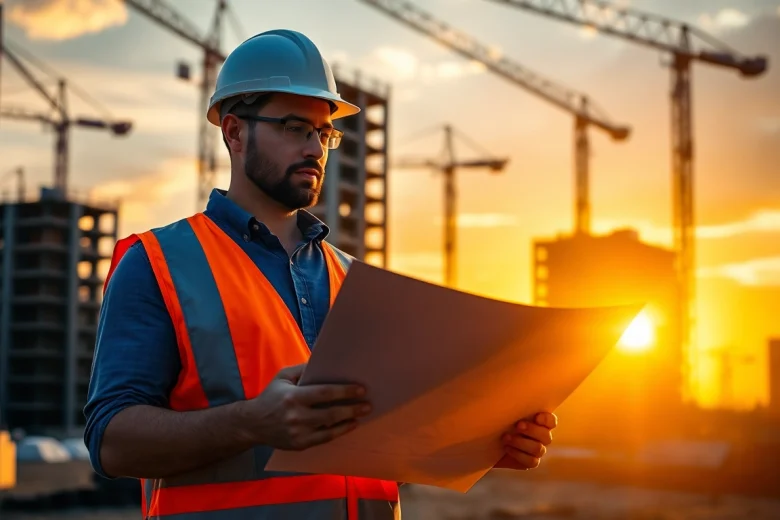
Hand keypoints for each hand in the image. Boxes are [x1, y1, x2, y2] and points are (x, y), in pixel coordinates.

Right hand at [240, 363, 370, 450]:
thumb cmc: (271, 396)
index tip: (361, 389)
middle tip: (368, 404)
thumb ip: (303, 370)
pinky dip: (339, 432)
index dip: (344, 392)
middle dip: (352, 408)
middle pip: (330, 413)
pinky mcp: (300, 444)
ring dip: (348, 421)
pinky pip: (324, 439)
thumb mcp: (283, 377)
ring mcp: (298, 433)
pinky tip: (349, 425)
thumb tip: (326, 365)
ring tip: (362, 415)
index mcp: (293, 397)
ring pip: (330, 428)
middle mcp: (296, 416)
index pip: (324, 393)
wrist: (253, 424)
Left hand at [494, 412, 556, 470]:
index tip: (536, 417)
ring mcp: (537, 450)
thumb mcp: (504, 412)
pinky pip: (532, 461)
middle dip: (532, 430)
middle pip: (546, 436)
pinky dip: (519, 454)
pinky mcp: (530, 462)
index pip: (551, 421)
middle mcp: (542, 437)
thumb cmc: (498, 422)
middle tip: (517, 425)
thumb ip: (513, 406)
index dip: (547, 420)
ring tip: (506, 438)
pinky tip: (507, 448)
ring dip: (521, 443)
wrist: (489, 442)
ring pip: (538, 449)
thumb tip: (511, 393)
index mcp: (539, 422)